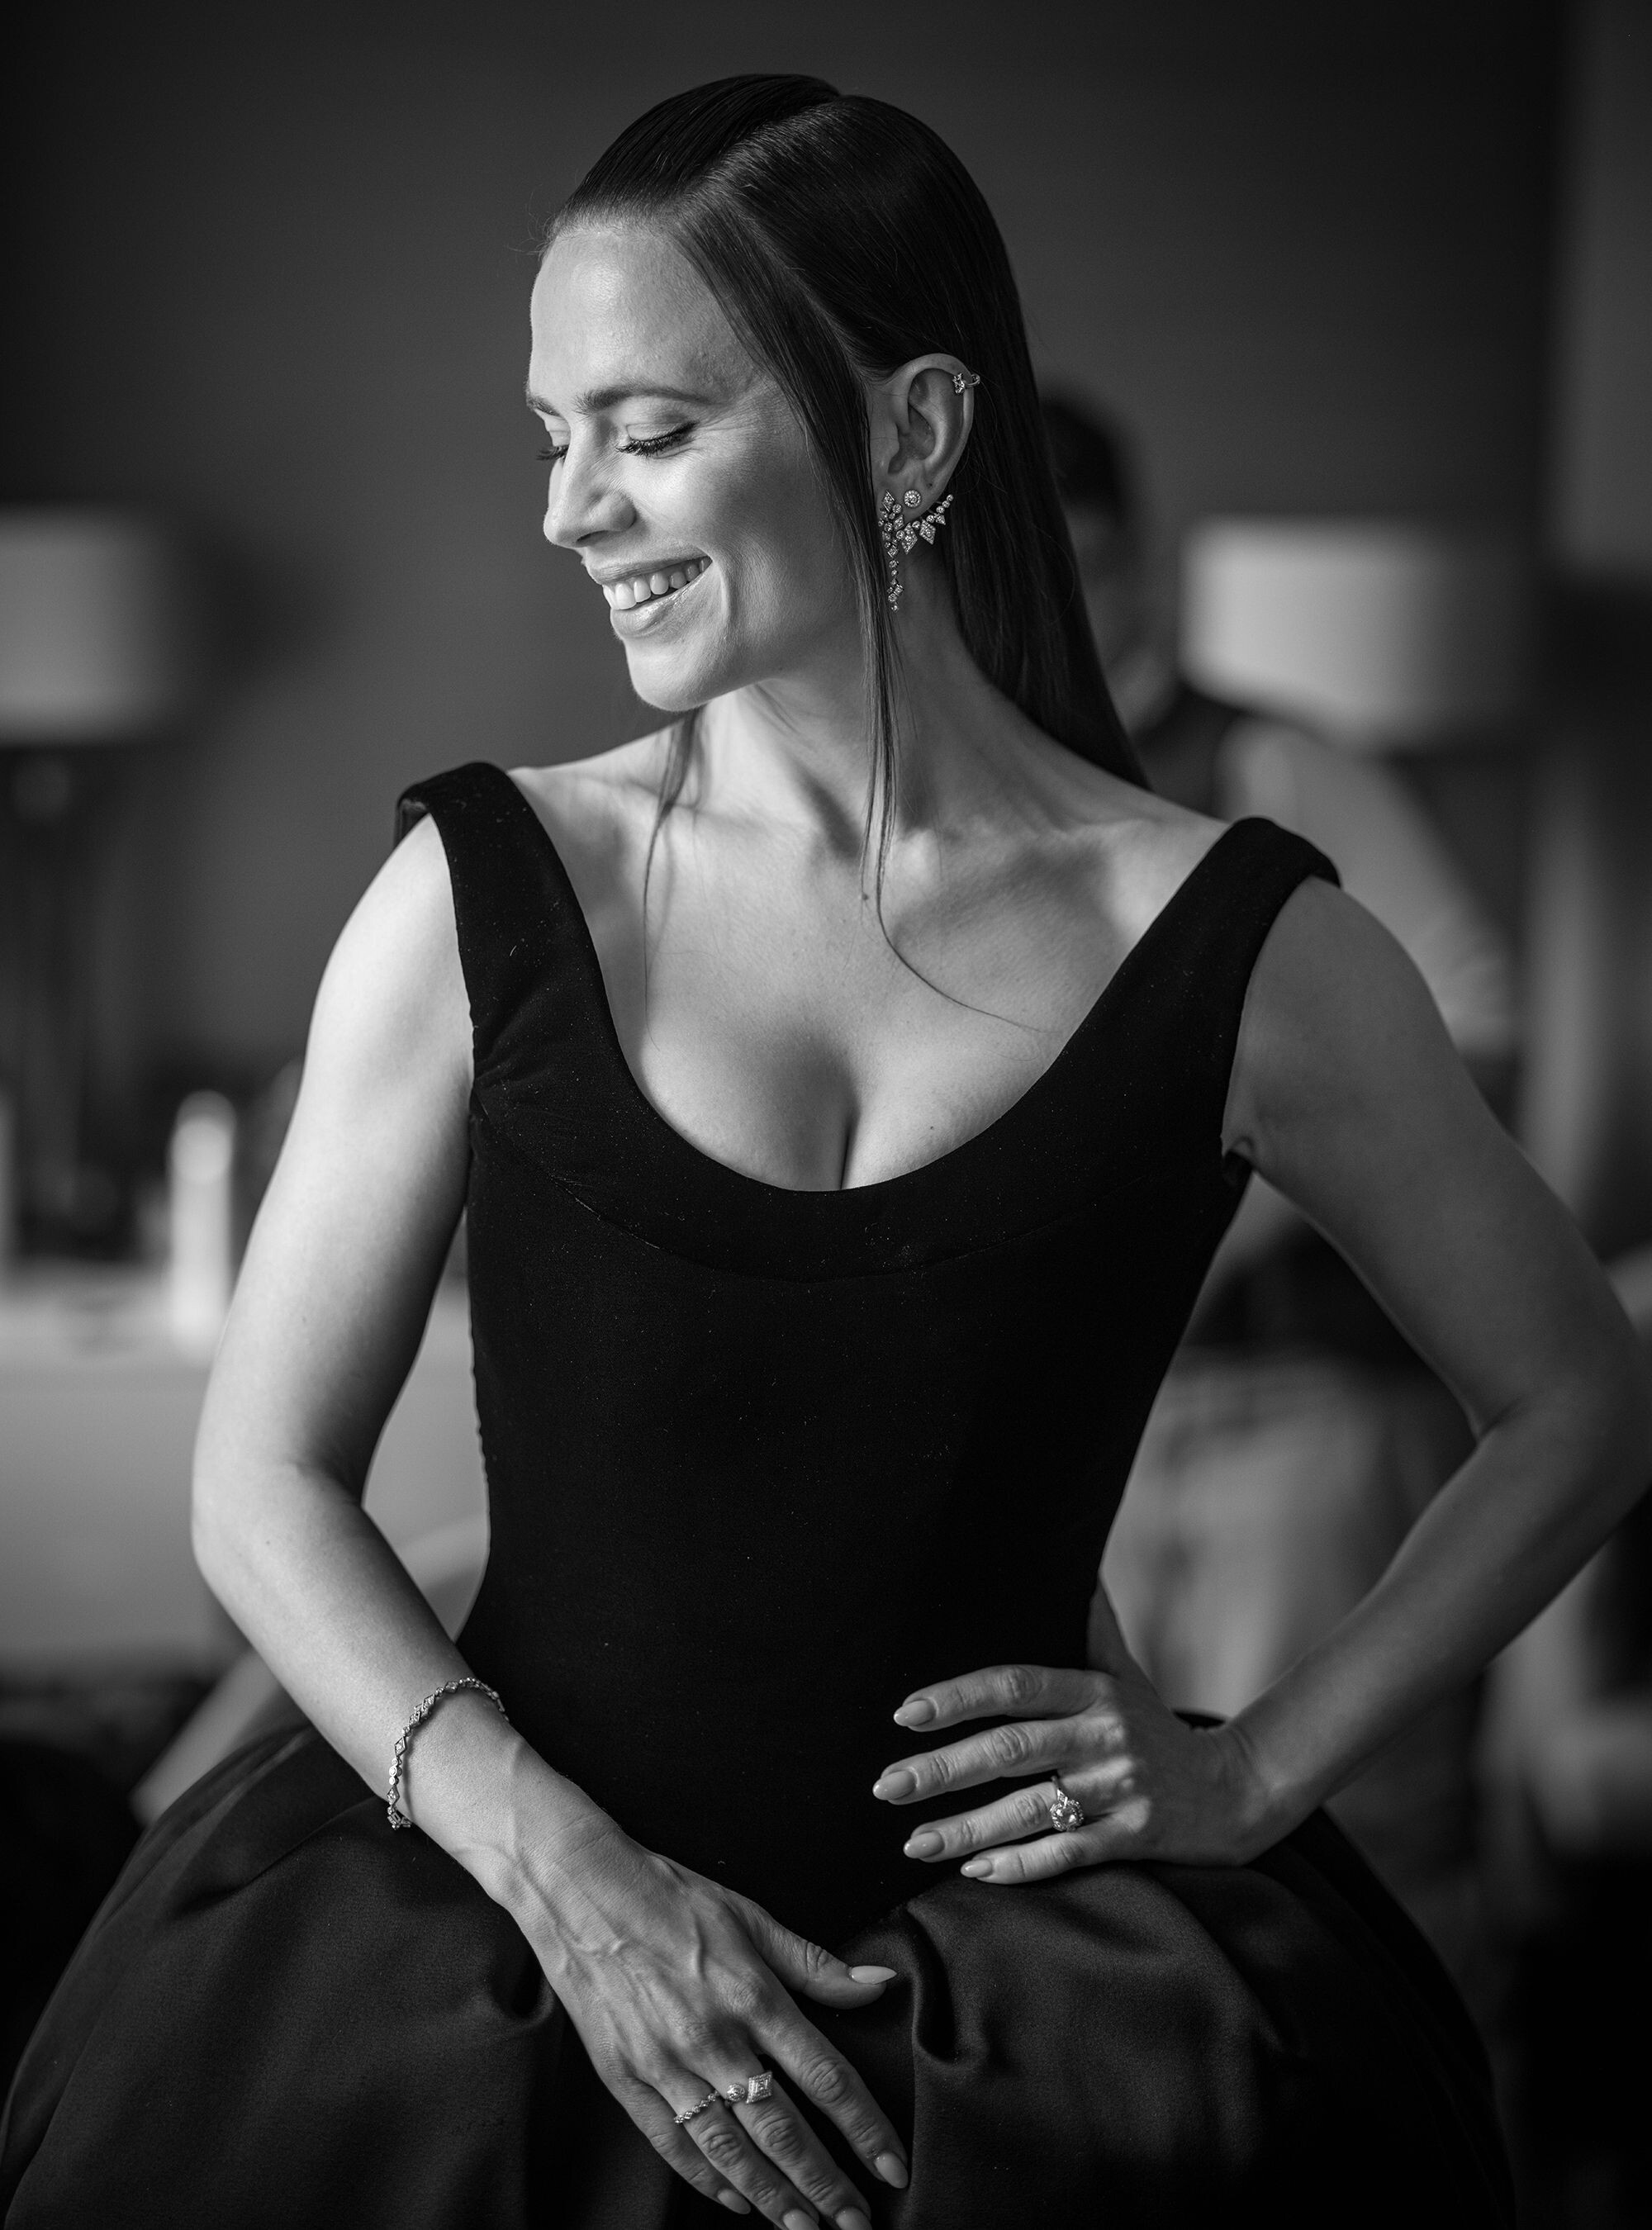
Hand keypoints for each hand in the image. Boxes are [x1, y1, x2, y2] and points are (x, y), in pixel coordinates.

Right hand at [515, 1812, 908, 2226]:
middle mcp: (712, 2038)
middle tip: (858, 2225)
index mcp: (752, 1995)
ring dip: (775, 2197)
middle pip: (783, 2130)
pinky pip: (673, 2144)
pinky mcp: (624, 2078)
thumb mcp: (750, 1916)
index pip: (826, 2078)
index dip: (865, 2129)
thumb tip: (879, 1984)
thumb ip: (815, 1964)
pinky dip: (708, 2179)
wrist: (579, 1888)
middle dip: (826, 2185)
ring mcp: (664, 2064)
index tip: (894, 2166)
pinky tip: (737, 2201)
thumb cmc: (671, 1895)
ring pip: (730, 2150)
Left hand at [871, 1587, 1278, 1882]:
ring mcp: (1120, 1788)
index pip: (1016, 1685)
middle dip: (943, 1769)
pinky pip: (1069, 1853)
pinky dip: (1021, 1865)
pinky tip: (976, 1871)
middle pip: (1011, 1750)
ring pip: (1031, 1810)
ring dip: (967, 1828)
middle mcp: (1104, 1735)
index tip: (905, 1712)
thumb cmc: (1157, 1726)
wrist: (1235, 1790)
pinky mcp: (1135, 1837)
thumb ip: (1091, 1624)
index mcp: (1093, 1691)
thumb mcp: (1125, 1671)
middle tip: (885, 1784)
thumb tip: (1071, 1563)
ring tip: (913, 1842)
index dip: (959, 1697)